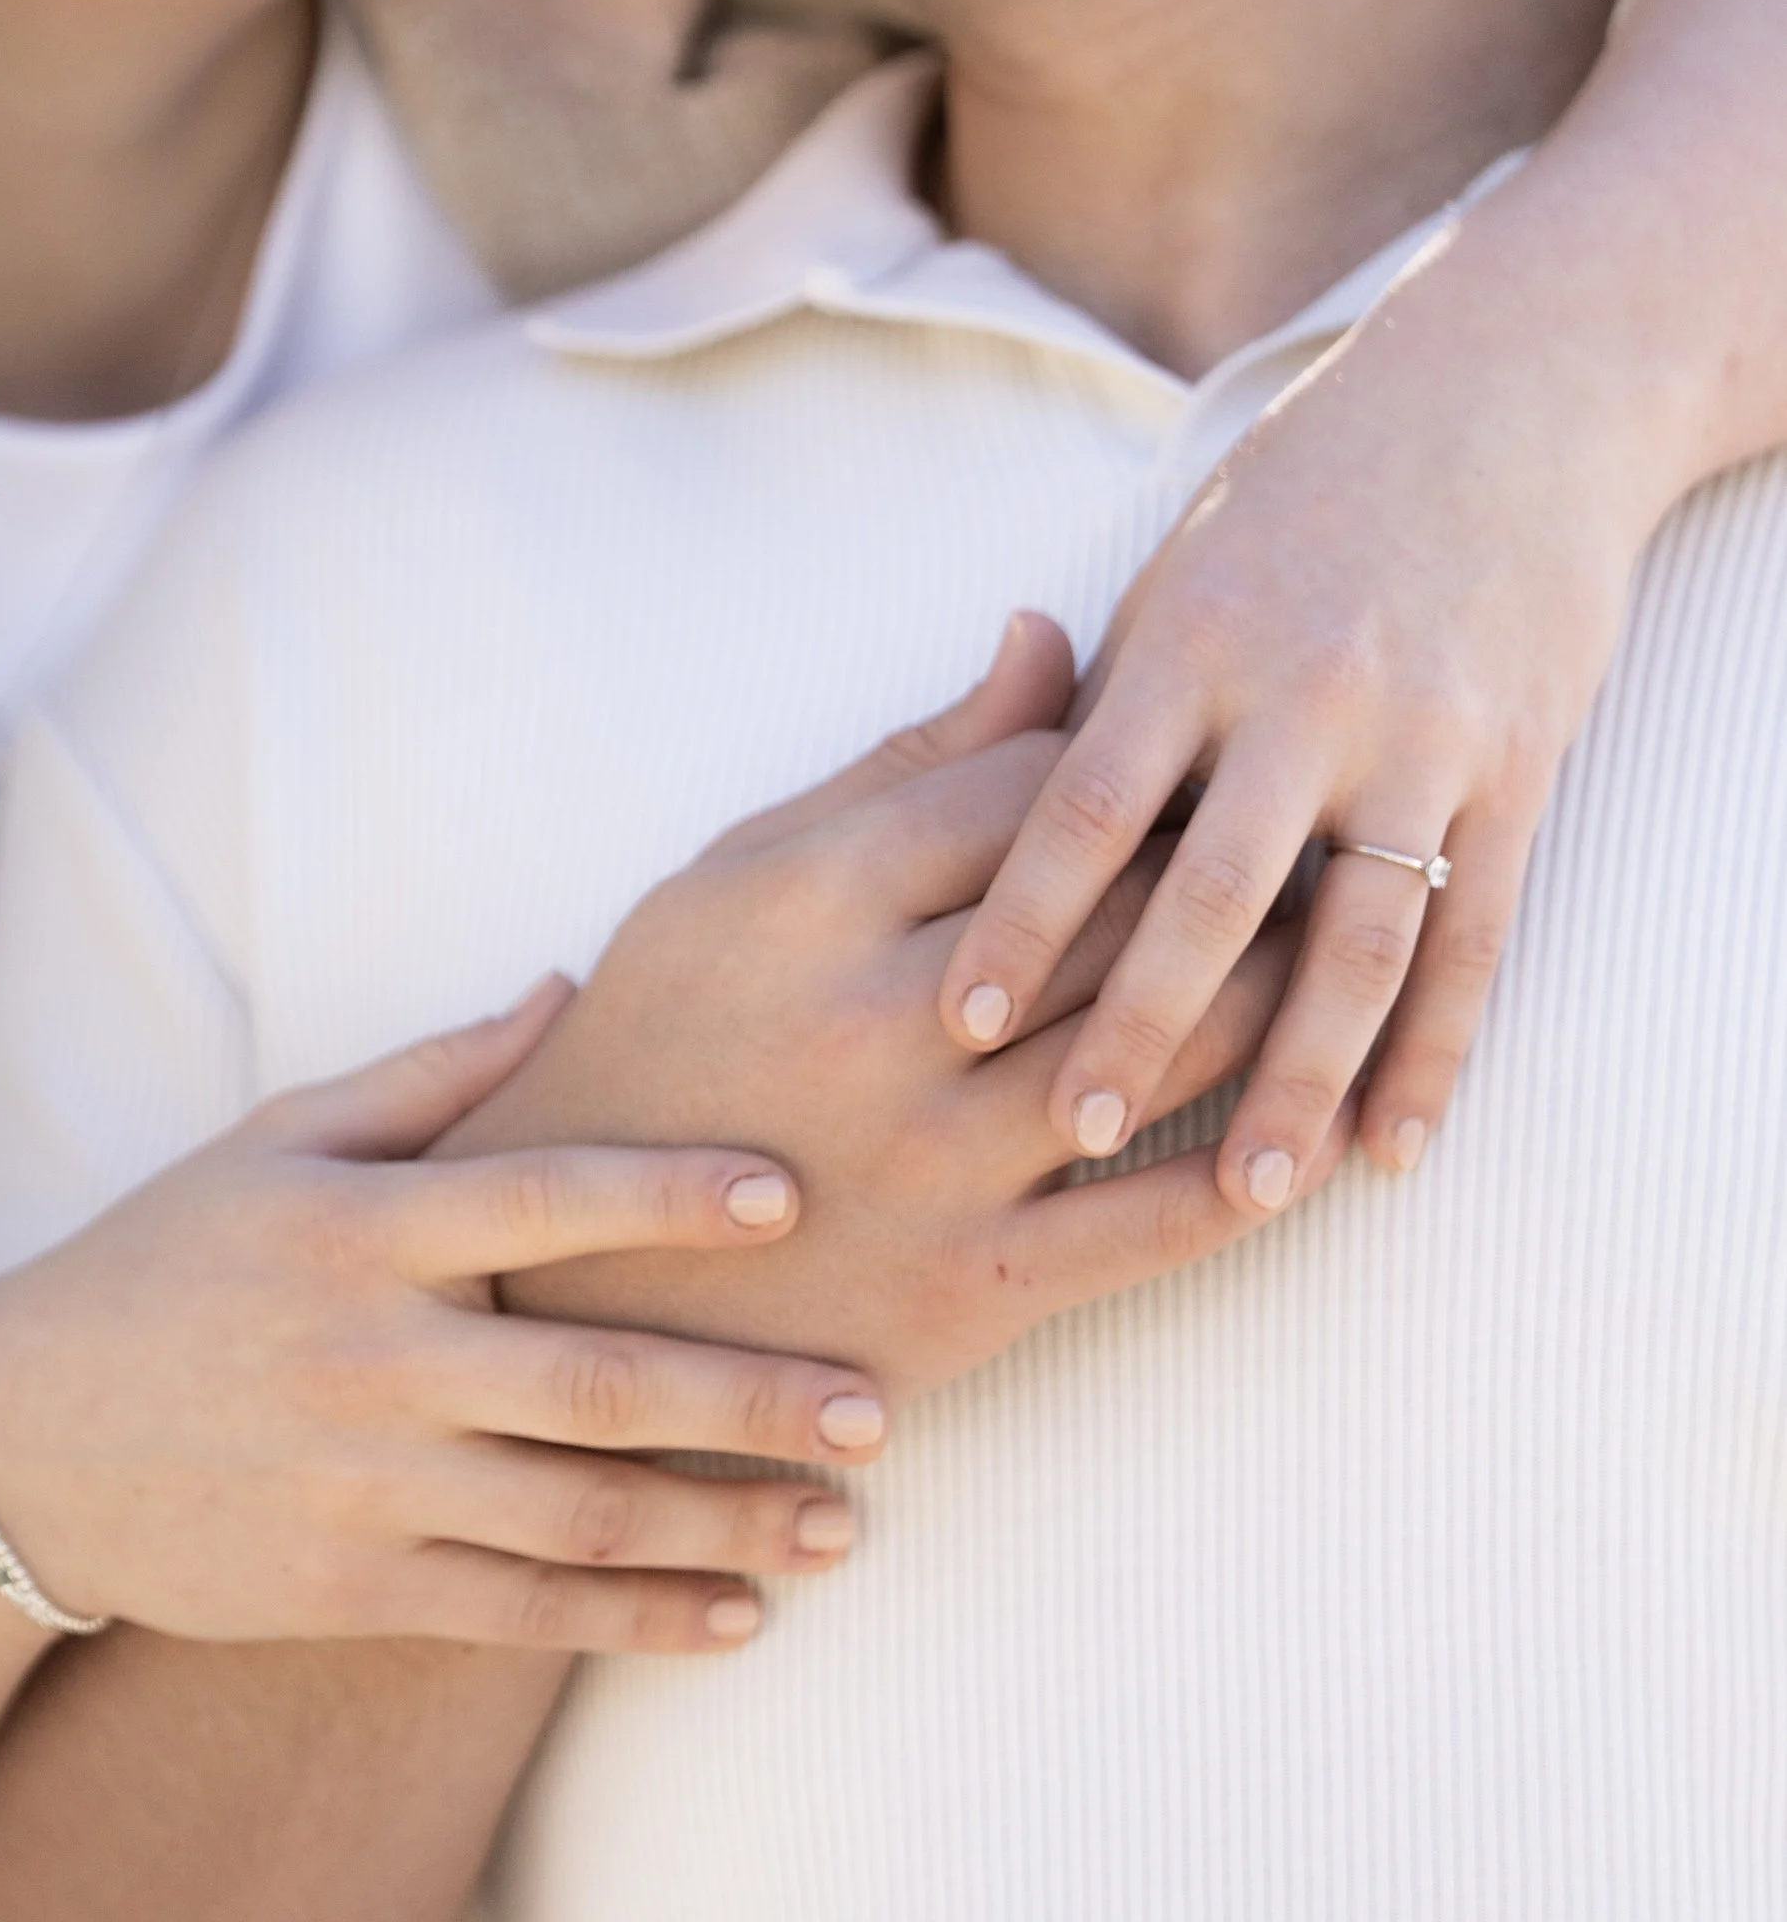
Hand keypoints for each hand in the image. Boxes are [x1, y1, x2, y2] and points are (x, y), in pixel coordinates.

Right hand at [0, 986, 889, 1661]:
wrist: (17, 1444)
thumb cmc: (166, 1259)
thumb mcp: (276, 1138)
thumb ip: (435, 1074)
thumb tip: (572, 984)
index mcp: (357, 1229)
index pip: (534, 1199)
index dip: (664, 1191)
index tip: (791, 1189)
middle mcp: (368, 1361)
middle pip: (590, 1381)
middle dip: (747, 1396)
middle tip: (878, 1400)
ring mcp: (364, 1488)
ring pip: (577, 1516)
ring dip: (724, 1526)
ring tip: (848, 1525)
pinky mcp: (353, 1591)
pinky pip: (523, 1615)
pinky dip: (639, 1621)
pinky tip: (741, 1619)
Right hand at [450, 623, 1336, 1401]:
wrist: (570, 1285)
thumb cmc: (661, 1040)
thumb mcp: (739, 876)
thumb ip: (904, 761)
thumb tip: (1044, 636)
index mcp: (814, 899)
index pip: (1037, 792)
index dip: (1138, 763)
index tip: (1206, 749)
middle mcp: (884, 1020)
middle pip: (1120, 909)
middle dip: (1237, 861)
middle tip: (1329, 820)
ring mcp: (934, 1159)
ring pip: (1164, 1051)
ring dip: (1277, 999)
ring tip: (1350, 950)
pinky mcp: (972, 1283)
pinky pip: (1150, 1226)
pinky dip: (1252, 1177)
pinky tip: (1316, 1135)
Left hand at [937, 269, 1645, 1204]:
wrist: (1513, 393)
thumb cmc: (1313, 485)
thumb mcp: (1184, 563)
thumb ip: (1099, 695)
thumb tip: (987, 806)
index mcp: (1190, 636)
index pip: (1083, 804)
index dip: (1022, 917)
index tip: (958, 1019)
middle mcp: (1303, 693)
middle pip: (1208, 893)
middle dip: (1137, 1021)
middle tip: (1070, 1131)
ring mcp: (1421, 737)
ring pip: (1351, 939)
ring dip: (1298, 1074)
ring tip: (1248, 1188)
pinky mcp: (1517, 770)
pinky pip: (1473, 938)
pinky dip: (1436, 1050)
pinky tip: (1394, 1144)